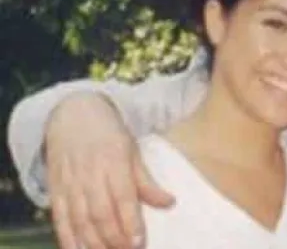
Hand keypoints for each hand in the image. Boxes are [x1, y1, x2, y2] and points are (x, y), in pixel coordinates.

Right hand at [45, 93, 174, 248]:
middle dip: (114, 238)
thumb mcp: (132, 149)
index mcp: (113, 160)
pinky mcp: (55, 190)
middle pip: (100, 213)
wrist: (72, 114)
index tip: (140, 242)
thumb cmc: (109, 133)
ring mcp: (69, 182)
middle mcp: (89, 173)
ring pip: (79, 220)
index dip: (130, 222)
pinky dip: (67, 239)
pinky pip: (59, 219)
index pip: (123, 197)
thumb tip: (169, 202)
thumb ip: (146, 179)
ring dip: (94, 243)